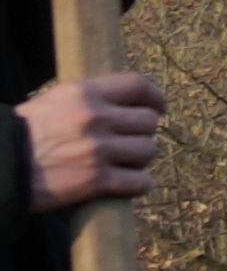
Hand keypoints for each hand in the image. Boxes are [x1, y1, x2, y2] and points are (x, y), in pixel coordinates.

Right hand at [21, 72, 160, 212]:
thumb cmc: (23, 136)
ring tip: (122, 165)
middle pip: (148, 122)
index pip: (137, 84)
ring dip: (139, 161)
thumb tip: (128, 104)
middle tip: (128, 144)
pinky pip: (140, 182)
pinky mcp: (97, 180)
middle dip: (142, 134)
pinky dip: (137, 186)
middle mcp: (94, 118)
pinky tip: (124, 185)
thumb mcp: (53, 103)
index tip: (159, 109)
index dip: (154, 97)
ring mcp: (97, 149)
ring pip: (148, 151)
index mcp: (84, 93)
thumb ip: (90, 101)